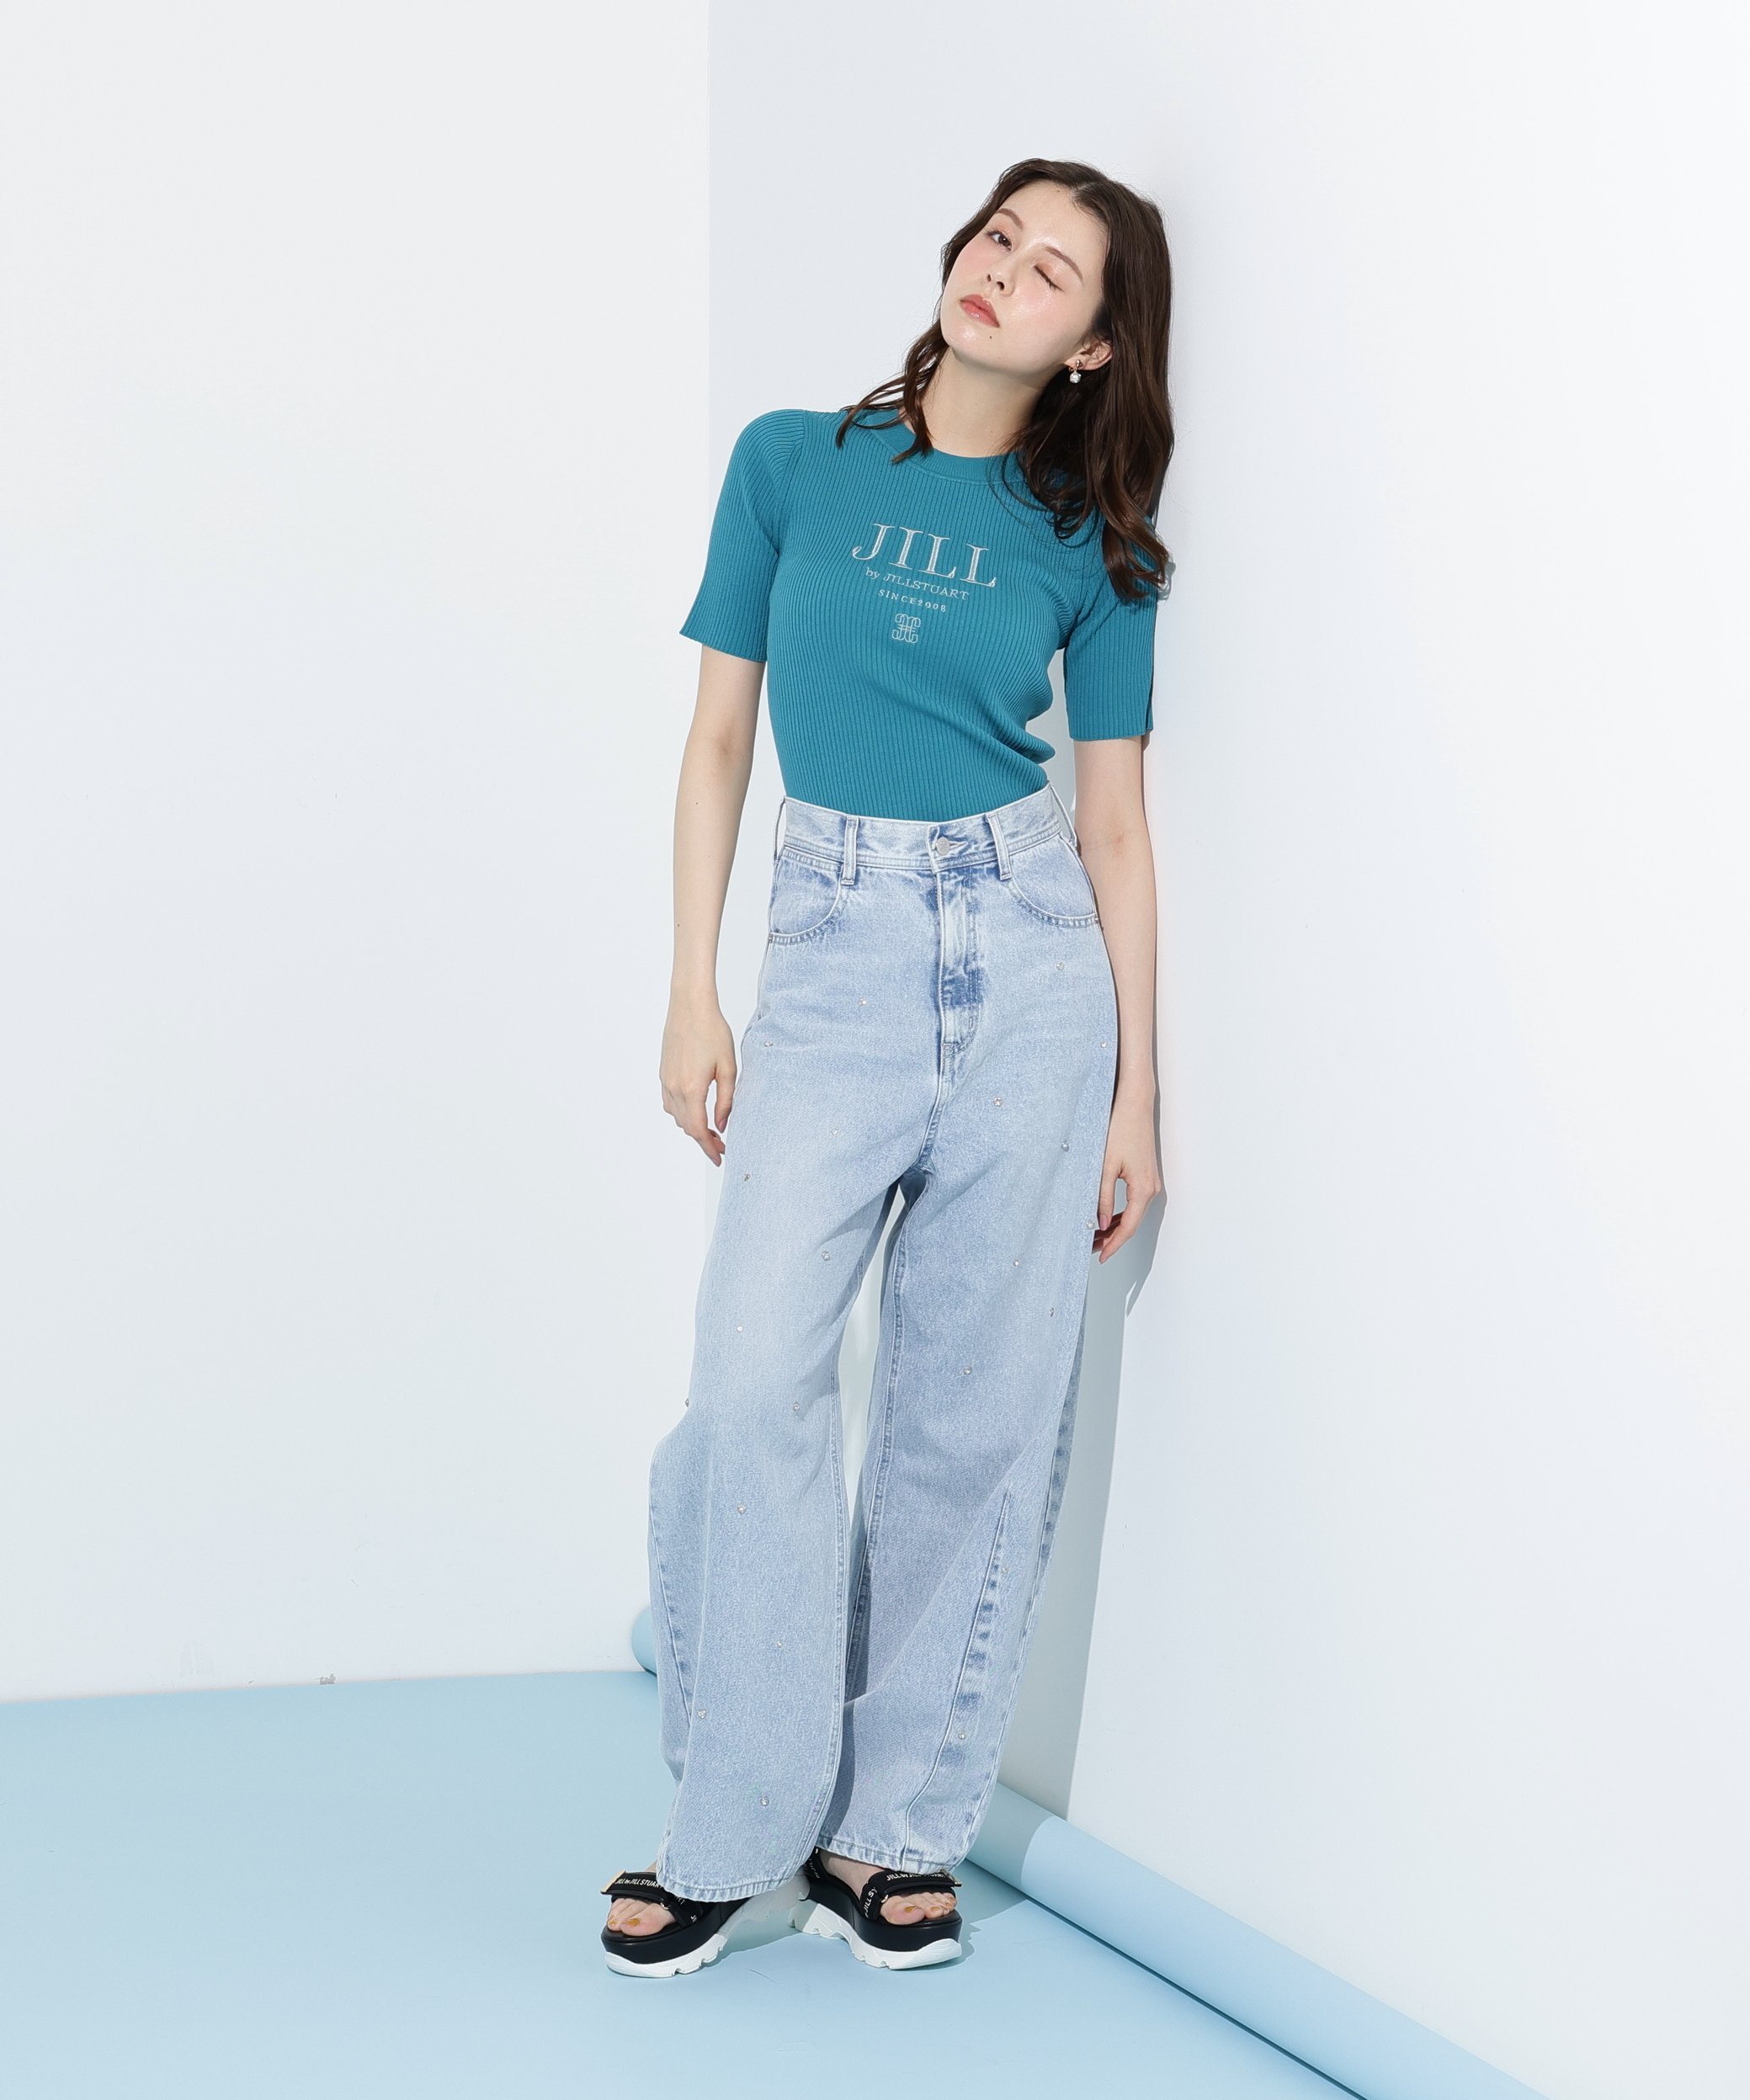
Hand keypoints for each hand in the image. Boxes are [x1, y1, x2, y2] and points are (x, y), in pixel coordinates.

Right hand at [660, 995, 736, 1164]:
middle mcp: (674, 1088)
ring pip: (676, 1116)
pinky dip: (682, 1113)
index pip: (698, 1130)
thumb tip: (722, 1126)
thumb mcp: (728, 1067)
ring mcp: (666, 1080)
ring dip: (692, 1127)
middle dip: (703, 1140)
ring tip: (712, 1129)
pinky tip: (695, 1110)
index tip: (720, 1158)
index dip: (709, 1148)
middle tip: (722, 1145)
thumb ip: (726, 1100)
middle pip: (686, 1126)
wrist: (690, 1006)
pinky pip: (669, 1103)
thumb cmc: (713, 1031)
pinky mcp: (663, 1073)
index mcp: (692, 1089)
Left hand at [1094, 1091, 1161, 1261]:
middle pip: (1131, 1223)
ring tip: (1095, 1236)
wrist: (1134, 1105)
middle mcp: (1151, 1188)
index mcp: (1142, 1189)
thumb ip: (1102, 1196)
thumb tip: (1099, 1222)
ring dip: (1116, 1227)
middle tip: (1092, 1249)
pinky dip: (1121, 1213)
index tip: (1101, 1256)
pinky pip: (1134, 1203)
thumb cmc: (1121, 1129)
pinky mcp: (1145, 1176)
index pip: (1128, 1227)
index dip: (1114, 1245)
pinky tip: (1106, 1217)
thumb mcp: (1106, 1166)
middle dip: (1112, 1239)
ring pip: (1133, 1214)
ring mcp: (1150, 1182)